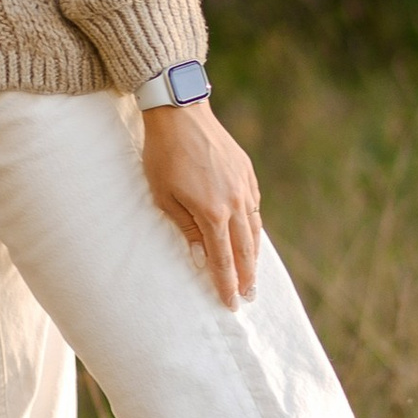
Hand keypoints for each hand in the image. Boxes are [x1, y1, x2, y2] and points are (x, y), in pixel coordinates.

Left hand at [141, 99, 262, 307]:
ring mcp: (244, 186)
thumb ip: (186, 228)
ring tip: (253, 274)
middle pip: (245, 249)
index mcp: (212, 212)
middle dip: (247, 276)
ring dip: (254, 255)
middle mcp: (235, 202)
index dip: (227, 284)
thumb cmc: (163, 155)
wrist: (180, 113)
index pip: (223, 259)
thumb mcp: (164, 196)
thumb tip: (203, 256)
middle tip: (249, 296)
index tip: (231, 304)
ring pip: (254, 229)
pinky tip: (250, 235)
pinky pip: (254, 206)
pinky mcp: (247, 172)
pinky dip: (254, 226)